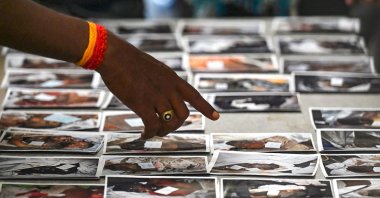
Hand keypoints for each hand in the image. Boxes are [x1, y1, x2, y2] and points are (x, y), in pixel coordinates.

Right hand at [96, 32, 219, 138]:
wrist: (115, 55)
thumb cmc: (131, 61)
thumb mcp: (155, 68)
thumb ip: (164, 81)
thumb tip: (165, 94)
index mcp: (173, 79)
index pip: (194, 95)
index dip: (206, 108)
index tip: (217, 117)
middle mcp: (169, 89)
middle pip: (183, 115)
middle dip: (175, 126)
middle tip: (164, 129)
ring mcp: (156, 97)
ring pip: (169, 123)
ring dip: (162, 132)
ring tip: (152, 132)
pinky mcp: (142, 104)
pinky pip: (152, 125)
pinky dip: (149, 134)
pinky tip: (143, 135)